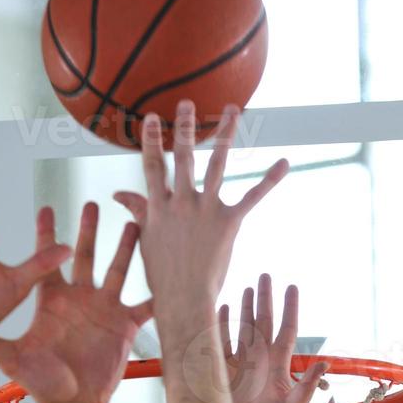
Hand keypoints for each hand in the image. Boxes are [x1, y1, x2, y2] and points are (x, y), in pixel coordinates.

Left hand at [0, 204, 152, 402]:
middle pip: (85, 256)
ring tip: (136, 224)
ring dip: (126, 248)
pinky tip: (171, 280)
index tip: (46, 207)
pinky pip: (146, 307)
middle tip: (92, 203)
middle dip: (89, 229)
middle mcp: (80, 299)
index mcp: (53, 301)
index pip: (48, 261)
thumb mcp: (14, 359)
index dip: (47, 235)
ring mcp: (104, 310)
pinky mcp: (124, 326)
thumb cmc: (42, 383)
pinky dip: (159, 295)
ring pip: (118, 270)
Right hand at [114, 100, 287, 330]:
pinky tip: (283, 163)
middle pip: (184, 157)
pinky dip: (269, 180)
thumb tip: (119, 193)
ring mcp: (206, 210)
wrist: (184, 299)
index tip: (153, 118)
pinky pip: (252, 197)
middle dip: (186, 128)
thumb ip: (137, 211)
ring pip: (217, 165)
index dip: (153, 141)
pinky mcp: (229, 222)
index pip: (153, 166)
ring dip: (225, 135)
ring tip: (231, 110)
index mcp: (159, 207)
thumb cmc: (162, 275)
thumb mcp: (145, 240)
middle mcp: (182, 203)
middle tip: (187, 103)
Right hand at [220, 275, 326, 402]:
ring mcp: (243, 364)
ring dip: (246, 308)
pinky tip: (224, 309)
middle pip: (264, 322)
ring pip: (245, 328)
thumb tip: (324, 363)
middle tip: (266, 275)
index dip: (289, 308)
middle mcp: (261, 360)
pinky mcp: (224, 371)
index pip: (286, 330)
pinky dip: (223, 325)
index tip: (292, 287)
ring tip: (248, 287)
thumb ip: (306, 385)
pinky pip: (223, 342)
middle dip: (265, 299)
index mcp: (279, 365)